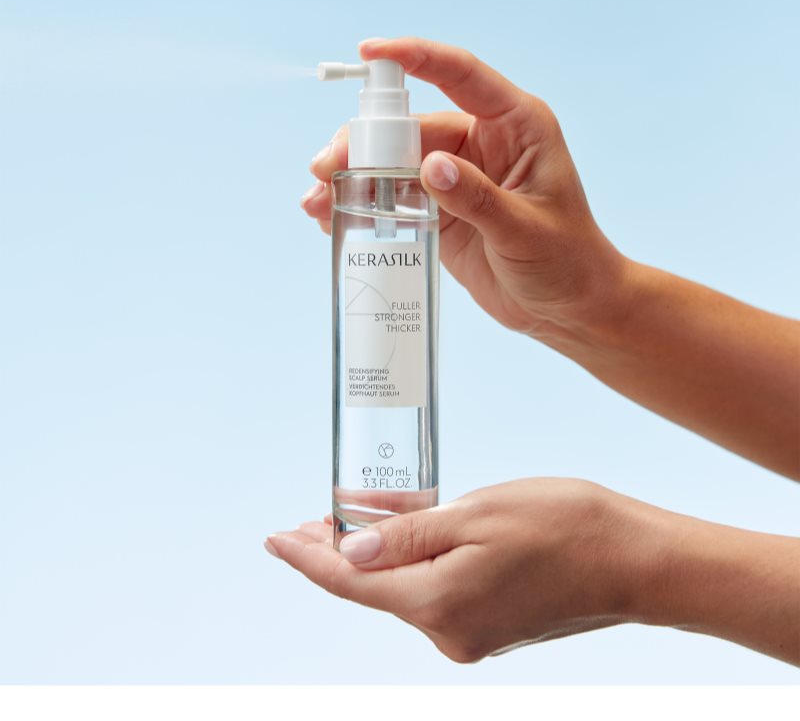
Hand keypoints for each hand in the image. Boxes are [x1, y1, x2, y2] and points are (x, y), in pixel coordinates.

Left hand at [265, 479, 649, 662]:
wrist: (634, 560)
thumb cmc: (562, 526)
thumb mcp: (474, 515)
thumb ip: (407, 538)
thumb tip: (349, 554)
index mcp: (437, 603)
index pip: (349, 582)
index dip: (307, 558)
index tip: (275, 539)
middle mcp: (448, 631)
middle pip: (374, 587)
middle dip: (339, 552)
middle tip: (310, 519)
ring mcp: (471, 634)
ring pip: (405, 587)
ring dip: (380, 553)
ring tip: (358, 513)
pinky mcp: (491, 625)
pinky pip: (435, 591)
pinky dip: (414, 561)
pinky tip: (408, 533)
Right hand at [303, 37, 626, 337]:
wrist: (567, 309)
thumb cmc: (567, 262)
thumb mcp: (525, 230)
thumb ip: (477, 199)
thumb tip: (428, 167)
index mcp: (514, 127)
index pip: (460, 75)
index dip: (415, 57)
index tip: (370, 52)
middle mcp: (481, 142)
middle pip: (411, 127)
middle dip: (363, 143)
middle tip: (325, 168)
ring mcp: (456, 176)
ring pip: (394, 162)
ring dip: (354, 176)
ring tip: (317, 202)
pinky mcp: (440, 210)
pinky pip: (395, 197)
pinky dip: (364, 204)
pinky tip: (334, 216)